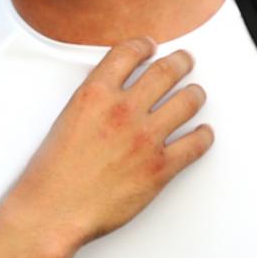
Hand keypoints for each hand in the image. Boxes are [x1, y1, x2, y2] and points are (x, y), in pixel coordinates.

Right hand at [4, 39, 213, 257]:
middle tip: (185, 61)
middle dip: (180, 62)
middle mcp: (124, 110)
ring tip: (196, 94)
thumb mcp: (66, 120)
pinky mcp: (160, 168)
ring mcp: (145, 138)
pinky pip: (195, 144)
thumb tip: (111, 95)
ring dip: (195, 94)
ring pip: (187, 101)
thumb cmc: (52, 175)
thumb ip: (93, 102)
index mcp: (95, 94)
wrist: (54, 211)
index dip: (143, 45)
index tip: (150, 46)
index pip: (128, 53)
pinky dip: (204, 136)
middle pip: (166, 71)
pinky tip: (203, 133)